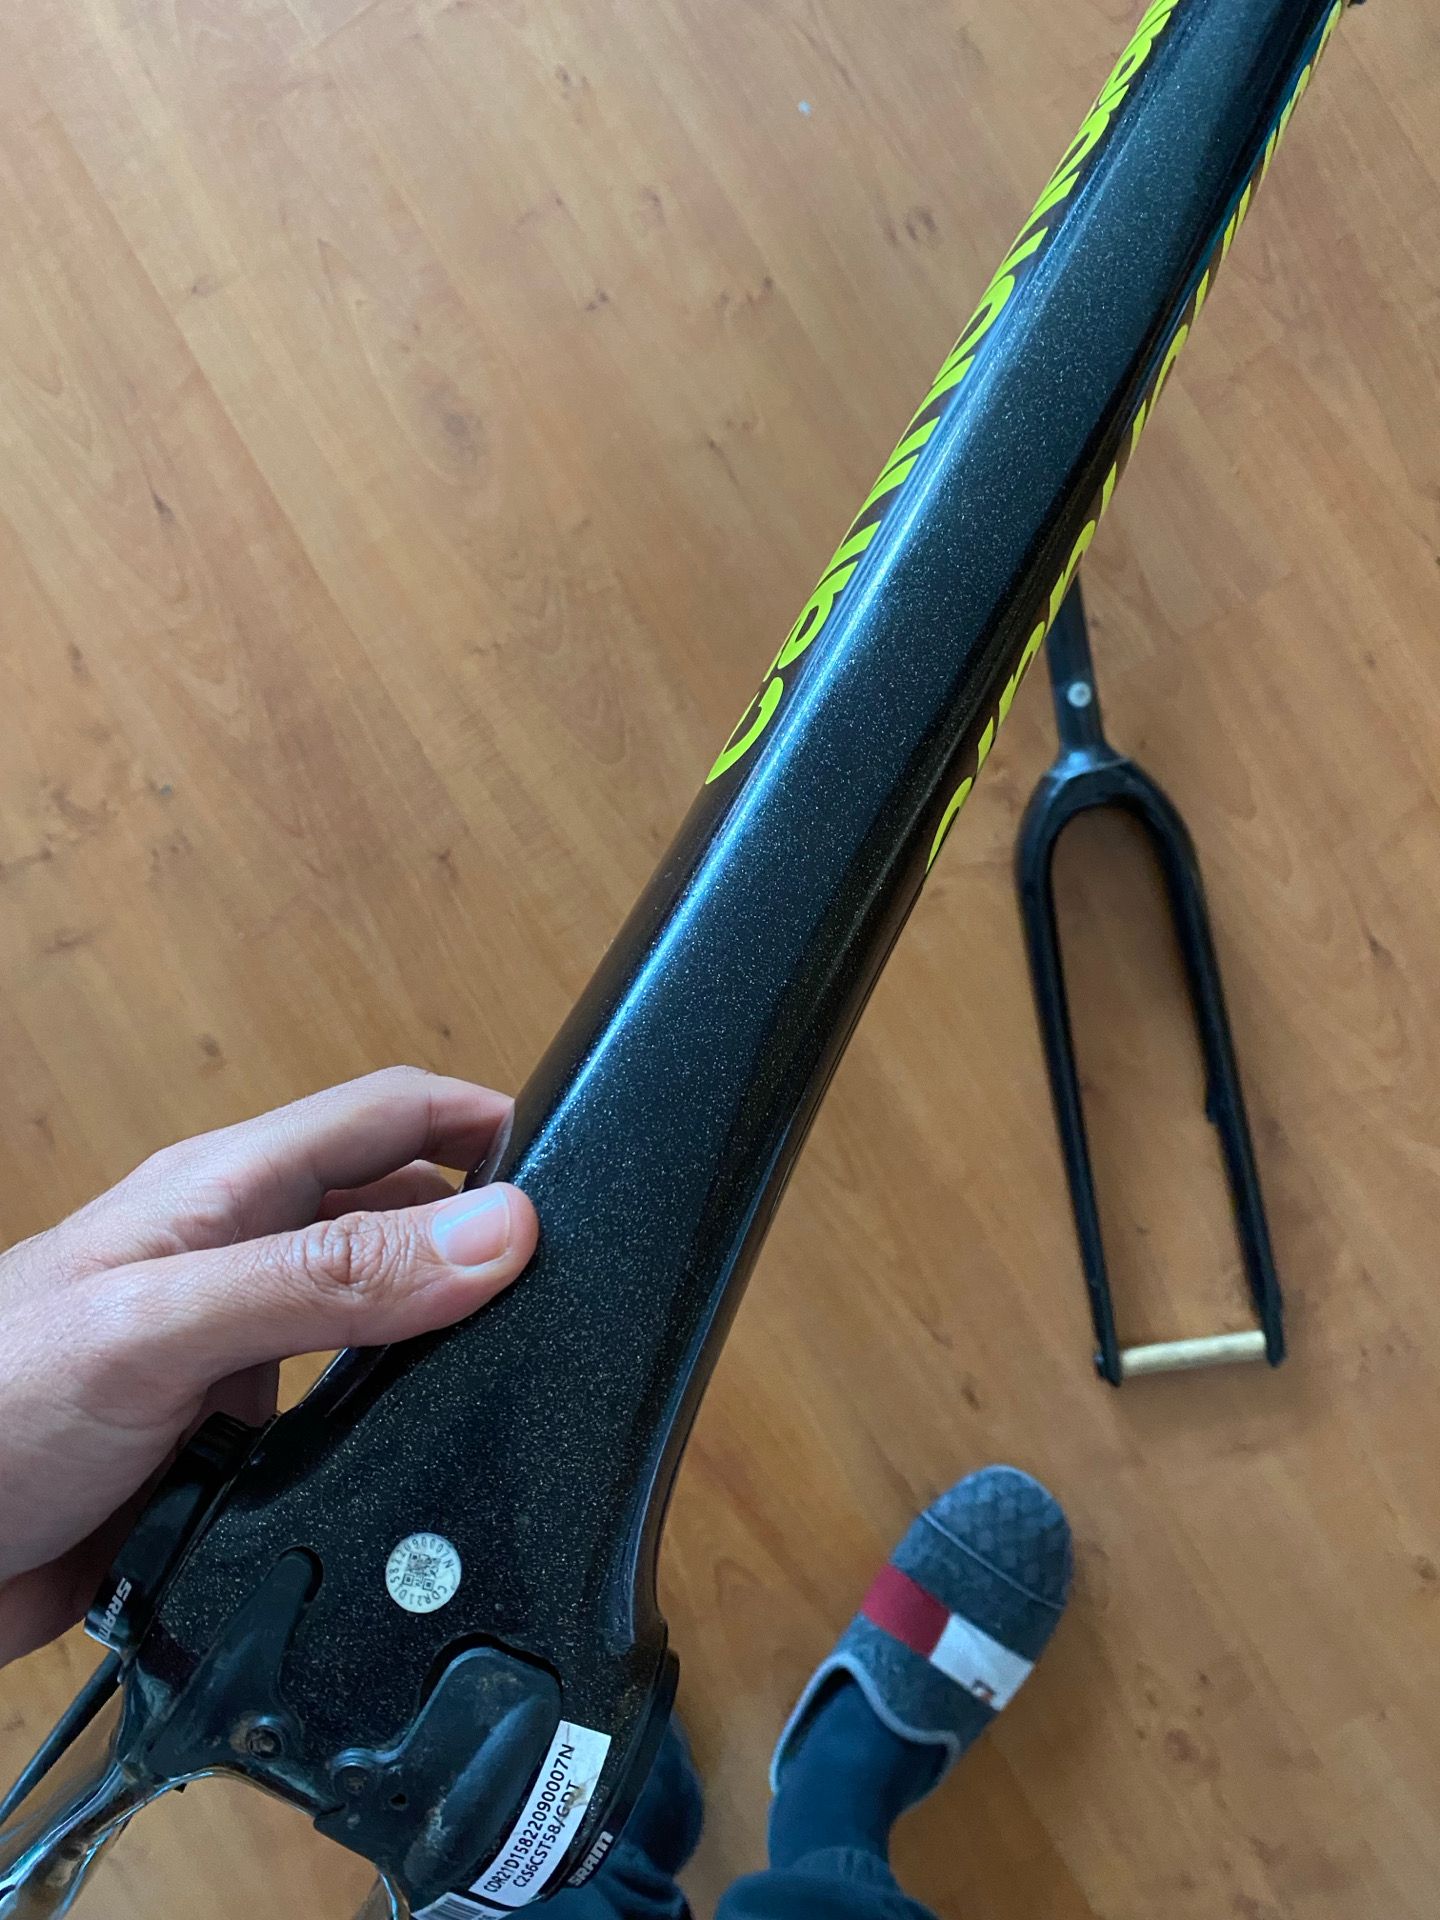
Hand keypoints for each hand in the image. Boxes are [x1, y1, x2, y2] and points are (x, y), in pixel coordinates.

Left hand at [0, 1067, 538, 1666]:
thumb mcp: (167, 1325)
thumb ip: (329, 1277)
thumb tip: (496, 1233)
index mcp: (227, 1189)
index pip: (390, 1112)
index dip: (487, 1122)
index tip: (578, 1163)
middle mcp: (241, 1254)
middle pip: (399, 1207)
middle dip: (487, 1228)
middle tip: (571, 1282)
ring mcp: (238, 1346)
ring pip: (381, 1312)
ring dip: (447, 1328)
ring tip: (521, 1366)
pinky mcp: (231, 1436)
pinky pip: (349, 1407)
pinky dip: (404, 1416)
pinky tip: (432, 1453)